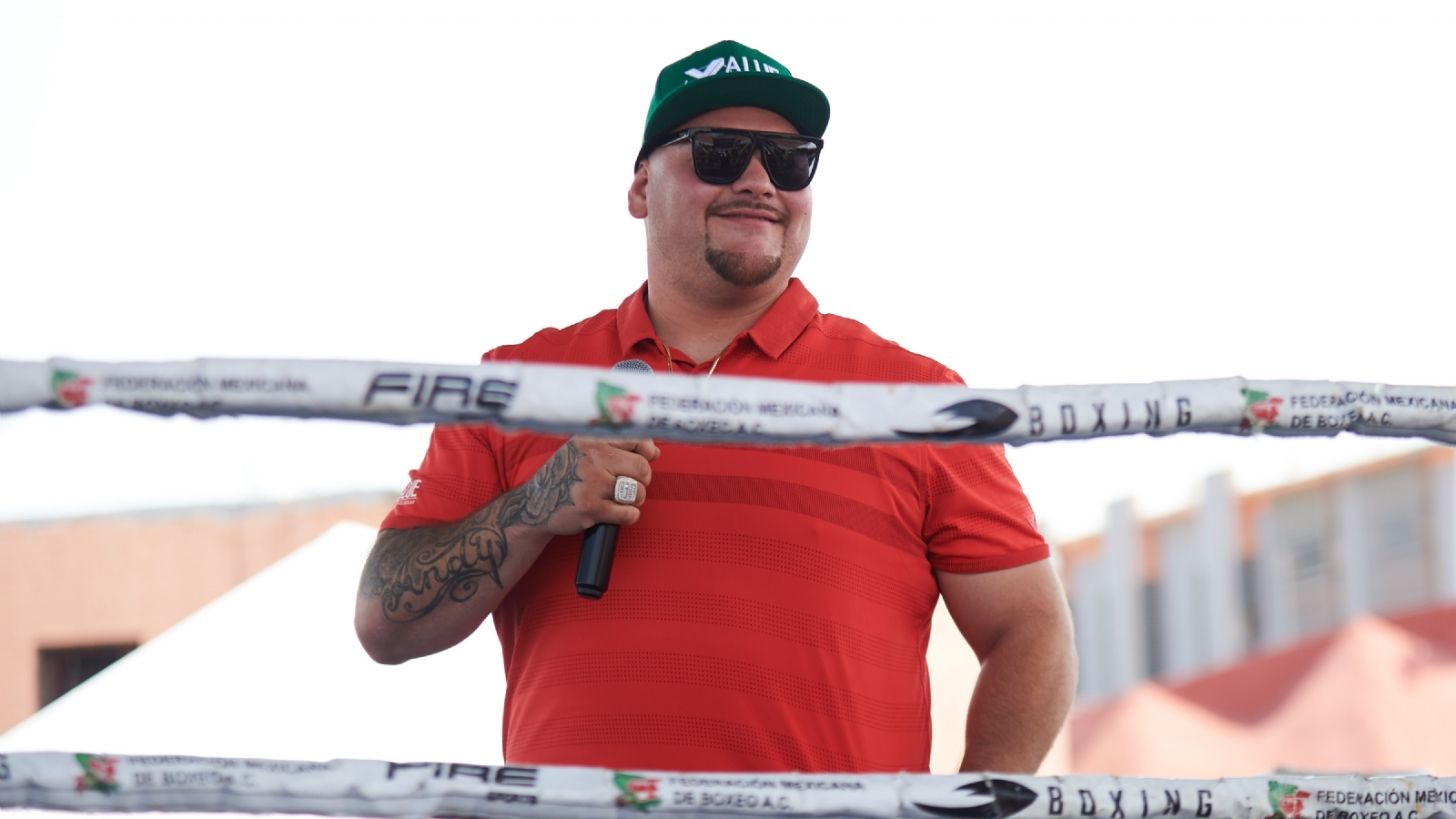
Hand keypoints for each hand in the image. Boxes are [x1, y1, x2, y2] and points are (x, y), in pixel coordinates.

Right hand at [521, 437, 658, 535]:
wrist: (535, 505)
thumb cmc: (565, 476)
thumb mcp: (581, 450)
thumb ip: (616, 446)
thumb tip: (655, 452)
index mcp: (591, 440)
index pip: (637, 439)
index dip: (646, 451)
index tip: (645, 458)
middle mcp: (592, 458)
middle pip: (642, 468)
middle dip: (641, 481)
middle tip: (627, 486)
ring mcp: (593, 483)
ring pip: (638, 492)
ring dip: (634, 500)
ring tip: (617, 500)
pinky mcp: (592, 508)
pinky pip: (629, 513)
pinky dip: (628, 516)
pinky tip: (614, 513)